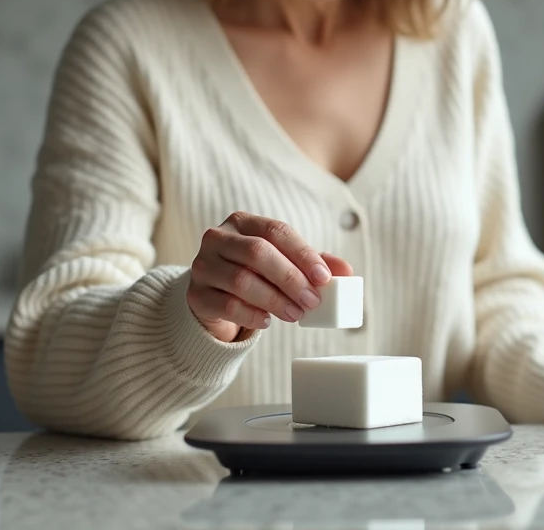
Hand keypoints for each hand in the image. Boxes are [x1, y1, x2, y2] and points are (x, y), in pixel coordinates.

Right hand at [187, 212, 353, 342]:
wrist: (215, 296)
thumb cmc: (254, 273)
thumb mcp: (284, 263)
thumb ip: (314, 264)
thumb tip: (347, 272)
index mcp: (243, 222)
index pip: (276, 231)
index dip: (303, 254)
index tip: (325, 278)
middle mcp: (218, 238)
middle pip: (257, 253)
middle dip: (290, 278)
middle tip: (312, 301)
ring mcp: (202, 265)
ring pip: (241, 281)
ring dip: (275, 300)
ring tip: (296, 314)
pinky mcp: (195, 295)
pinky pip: (226, 305)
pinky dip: (251, 315)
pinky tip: (267, 321)